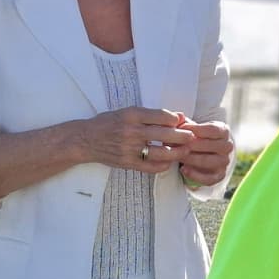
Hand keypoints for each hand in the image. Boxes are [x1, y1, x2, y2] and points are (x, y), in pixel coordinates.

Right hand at [80, 107, 195, 173]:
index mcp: (132, 115)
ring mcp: (129, 148)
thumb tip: (178, 116)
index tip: (183, 122)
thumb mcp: (127, 112)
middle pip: (165, 134)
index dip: (176, 119)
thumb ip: (151, 115)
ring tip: (185, 151)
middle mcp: (131, 131)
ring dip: (176, 152)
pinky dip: (163, 165)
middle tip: (193, 137)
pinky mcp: (127, 163)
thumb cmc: (108, 123)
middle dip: (183, 136)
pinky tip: (169, 162)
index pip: (162, 116)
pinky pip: (150, 166)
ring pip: (161, 152)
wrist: (85, 140)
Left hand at [176, 119, 234, 187]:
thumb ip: (185, 122)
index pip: (212, 130)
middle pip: (210, 146)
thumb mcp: (193, 127)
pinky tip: (183, 169)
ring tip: (178, 156)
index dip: (195, 129)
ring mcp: (224, 162)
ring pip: (208, 162)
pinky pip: (208, 178)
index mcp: (224, 131)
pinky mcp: (219, 175)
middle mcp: (227, 146)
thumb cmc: (196, 137)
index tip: (181, 129)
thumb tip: (178, 117)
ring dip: (191, 159)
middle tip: (175, 144)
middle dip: (190, 145)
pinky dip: (195, 175)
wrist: (204, 152)